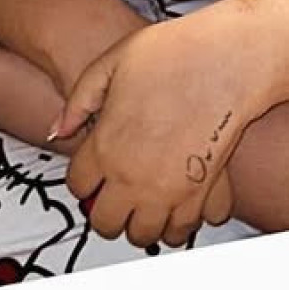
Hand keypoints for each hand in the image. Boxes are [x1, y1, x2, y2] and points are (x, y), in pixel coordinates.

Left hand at [53, 16, 263, 247]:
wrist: (228, 59)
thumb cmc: (175, 54)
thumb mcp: (112, 63)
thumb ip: (80, 100)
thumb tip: (60, 128)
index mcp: (106, 147)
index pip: (79, 187)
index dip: (84, 178)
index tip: (92, 172)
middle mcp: (134, 178)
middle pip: (106, 223)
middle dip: (106, 210)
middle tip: (113, 194)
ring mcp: (169, 192)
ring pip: (144, 235)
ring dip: (140, 221)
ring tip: (144, 201)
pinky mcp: (202, 196)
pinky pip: (184, 231)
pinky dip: (178, 223)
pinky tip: (177, 201)